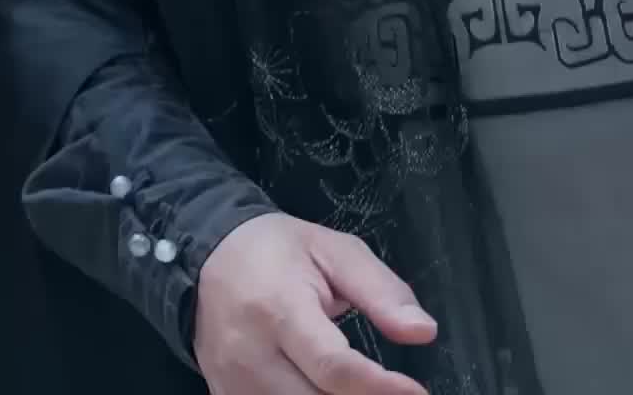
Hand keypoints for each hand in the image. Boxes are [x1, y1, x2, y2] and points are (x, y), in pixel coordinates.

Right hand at [193, 210, 436, 394]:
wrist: (209, 257)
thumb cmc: (279, 251)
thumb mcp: (335, 251)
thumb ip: (381, 291)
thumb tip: (424, 332)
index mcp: (281, 309)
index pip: (333, 366)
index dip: (379, 388)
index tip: (416, 393)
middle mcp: (251, 356)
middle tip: (398, 393)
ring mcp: (233, 385)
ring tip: (368, 392)